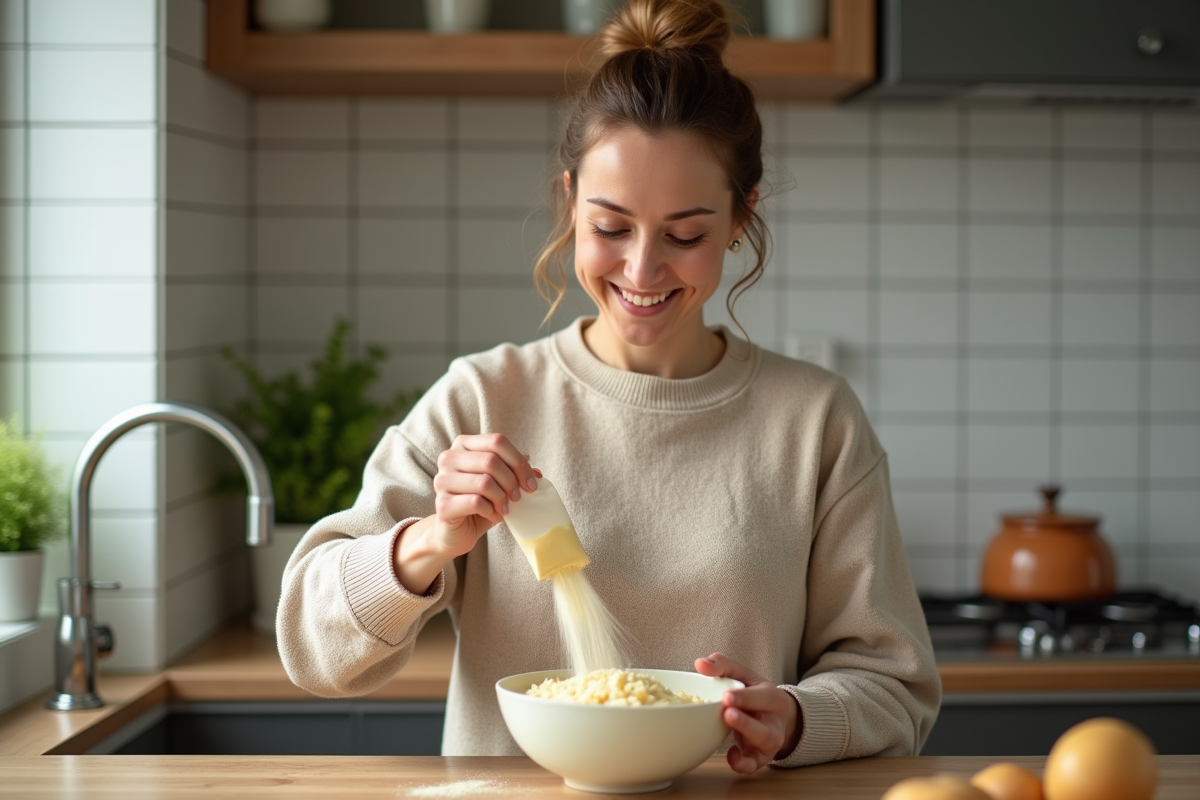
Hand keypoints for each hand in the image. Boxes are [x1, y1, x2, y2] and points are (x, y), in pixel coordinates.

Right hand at [430, 433, 539, 556]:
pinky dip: (492, 511)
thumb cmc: (479, 503)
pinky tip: (494, 515)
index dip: (518, 462)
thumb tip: (536, 473)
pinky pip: (476, 502)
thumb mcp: (499, 483)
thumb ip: (514, 473)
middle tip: (518, 498)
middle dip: (512, 482)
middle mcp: (448, 458)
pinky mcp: (442, 504)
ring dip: (502, 498)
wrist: (456, 532)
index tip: (530, 483)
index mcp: (463, 445)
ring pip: (484, 482)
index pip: (497, 441)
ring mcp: (442, 480)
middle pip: (491, 461)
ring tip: (505, 508)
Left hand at [695, 653, 801, 773]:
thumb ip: (722, 666)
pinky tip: (731, 755)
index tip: (726, 695)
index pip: (760, 697)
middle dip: (745, 722)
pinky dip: (743, 764)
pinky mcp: (761, 757)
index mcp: (772, 698)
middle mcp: (773, 721)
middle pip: (763, 726)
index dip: (744, 697)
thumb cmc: (754, 693)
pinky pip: (753, 765)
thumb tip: (700, 664)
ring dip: (745, 738)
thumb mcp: (743, 675)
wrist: (776, 716)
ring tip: (727, 728)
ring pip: (761, 744)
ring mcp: (769, 741)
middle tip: (727, 714)